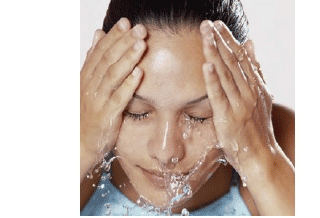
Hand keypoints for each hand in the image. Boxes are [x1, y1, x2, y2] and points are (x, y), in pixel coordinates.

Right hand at [80, 18, 146, 179]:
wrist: (78, 144)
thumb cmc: (88, 113)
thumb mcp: (88, 83)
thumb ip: (94, 60)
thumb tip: (98, 34)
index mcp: (86, 76)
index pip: (100, 51)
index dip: (113, 36)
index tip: (126, 23)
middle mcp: (90, 86)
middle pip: (107, 60)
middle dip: (123, 42)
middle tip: (139, 29)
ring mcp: (98, 100)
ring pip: (113, 75)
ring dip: (128, 59)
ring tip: (140, 44)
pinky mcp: (107, 115)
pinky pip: (118, 98)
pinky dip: (128, 85)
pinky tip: (139, 73)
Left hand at [199, 20, 293, 215]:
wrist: (261, 157)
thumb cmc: (257, 129)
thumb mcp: (260, 96)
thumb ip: (254, 71)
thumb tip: (250, 44)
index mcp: (257, 86)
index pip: (242, 57)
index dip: (229, 40)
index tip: (218, 25)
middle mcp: (250, 92)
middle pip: (234, 61)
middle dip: (220, 41)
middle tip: (208, 23)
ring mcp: (240, 104)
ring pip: (226, 74)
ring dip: (214, 53)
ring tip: (205, 36)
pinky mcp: (229, 118)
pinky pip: (219, 96)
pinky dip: (213, 80)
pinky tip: (207, 66)